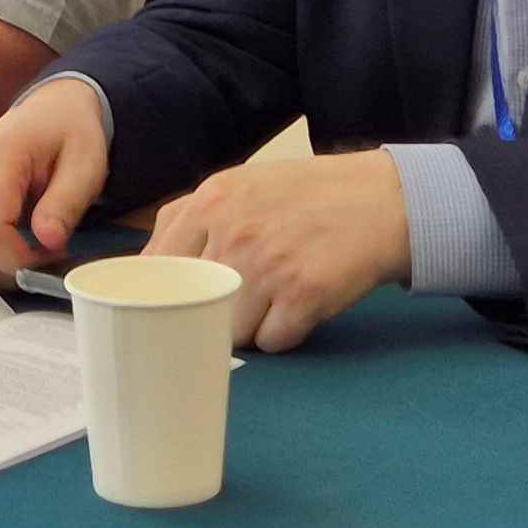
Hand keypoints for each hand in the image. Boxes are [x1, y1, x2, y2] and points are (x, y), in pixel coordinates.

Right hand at [0, 77, 111, 282]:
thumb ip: (66, 203)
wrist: (51, 111)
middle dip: (11, 266)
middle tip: (48, 251)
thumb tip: (48, 241)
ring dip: (0, 262)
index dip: (17, 259)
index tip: (52, 254)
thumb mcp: (86, 164)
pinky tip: (14, 236)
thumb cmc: (70, 134)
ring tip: (34, 241)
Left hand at [145, 147, 412, 353]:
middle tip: (234, 303)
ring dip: (249, 325)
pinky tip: (299, 306)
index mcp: (211, 201)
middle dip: (208, 311)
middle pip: (191, 304)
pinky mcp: (303, 297)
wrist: (382, 201)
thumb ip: (190, 218)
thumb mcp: (239, 185)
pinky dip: (284, 334)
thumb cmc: (306, 197)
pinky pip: (271, 343)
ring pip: (229, 331)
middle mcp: (234, 232)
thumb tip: (145, 266)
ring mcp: (268, 266)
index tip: (168, 308)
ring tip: (274, 297)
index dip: (161, 294)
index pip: (155, 267)